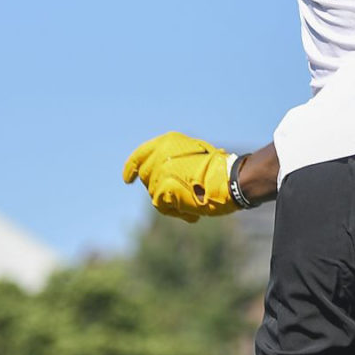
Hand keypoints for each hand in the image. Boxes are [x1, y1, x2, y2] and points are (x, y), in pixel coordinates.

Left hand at [122, 132, 237, 221]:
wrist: (227, 179)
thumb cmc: (217, 168)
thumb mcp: (194, 151)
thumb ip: (174, 158)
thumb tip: (161, 172)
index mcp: (167, 142)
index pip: (139, 155)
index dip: (131, 168)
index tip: (128, 179)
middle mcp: (159, 155)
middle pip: (146, 176)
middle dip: (158, 186)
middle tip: (177, 192)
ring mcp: (158, 173)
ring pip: (154, 193)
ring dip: (171, 200)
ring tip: (192, 201)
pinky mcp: (161, 190)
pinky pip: (162, 205)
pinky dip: (175, 211)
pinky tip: (192, 212)